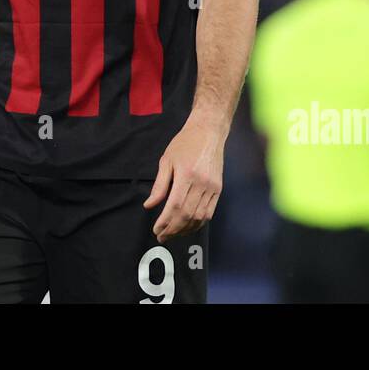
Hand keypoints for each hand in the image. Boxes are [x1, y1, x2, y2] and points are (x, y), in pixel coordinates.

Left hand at [143, 114, 225, 242]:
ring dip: (186, 229)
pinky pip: (209, 212)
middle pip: (187, 214)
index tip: (156, 230)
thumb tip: (149, 205)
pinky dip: (198, 223)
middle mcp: (202, 183)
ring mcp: (212, 187)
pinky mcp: (218, 189)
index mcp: (187, 175)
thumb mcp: (166, 160)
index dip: (166, 222)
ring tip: (173, 234)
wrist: (208, 132)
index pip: (175, 206)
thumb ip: (159, 186)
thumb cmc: (184, 144)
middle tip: (162, 237)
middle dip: (173, 229)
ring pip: (199, 217)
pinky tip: (188, 227)